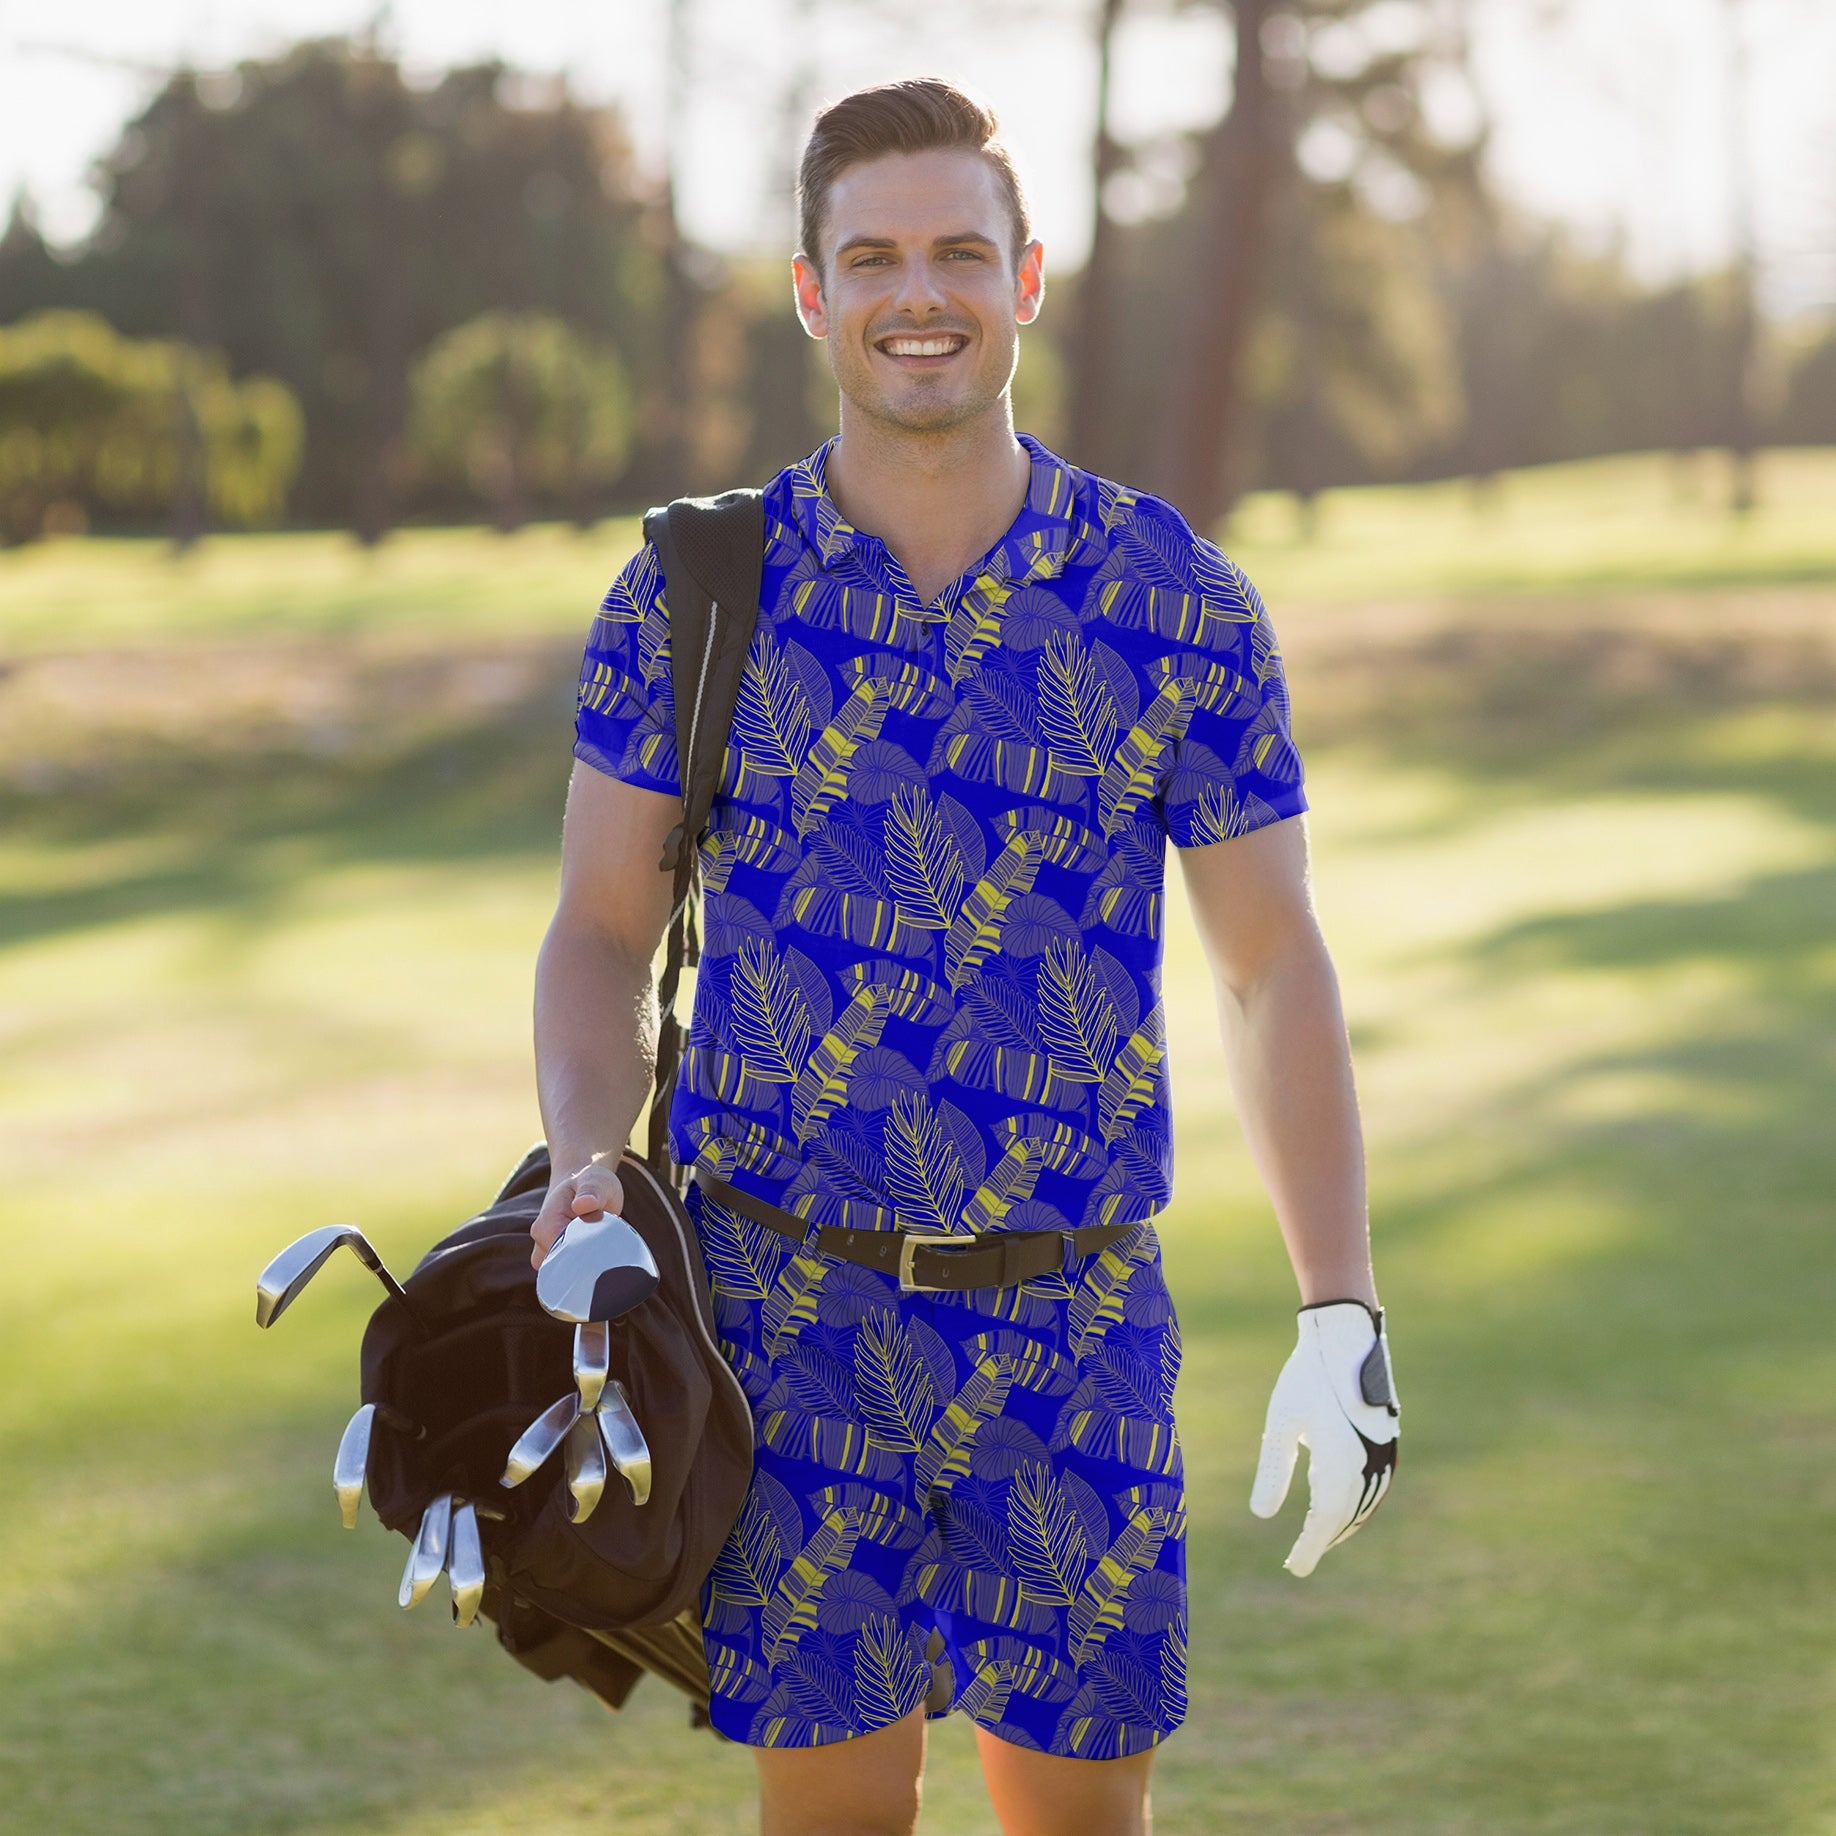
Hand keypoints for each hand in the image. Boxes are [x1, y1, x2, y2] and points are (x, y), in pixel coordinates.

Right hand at [530, 1155, 626, 1269]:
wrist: (582, 1184)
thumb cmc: (590, 1182)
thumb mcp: (596, 1181)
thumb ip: (591, 1192)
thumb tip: (583, 1205)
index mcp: (547, 1223)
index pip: (561, 1254)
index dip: (585, 1255)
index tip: (604, 1248)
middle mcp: (541, 1241)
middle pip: (562, 1268)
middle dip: (585, 1263)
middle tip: (606, 1247)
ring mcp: (546, 1251)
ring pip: (565, 1274)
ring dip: (584, 1266)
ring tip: (602, 1248)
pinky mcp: (557, 1258)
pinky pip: (569, 1273)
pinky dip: (584, 1268)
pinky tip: (598, 1255)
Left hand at [1250, 1300, 1398, 1576]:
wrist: (1344, 1338)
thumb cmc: (1306, 1377)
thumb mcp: (1281, 1422)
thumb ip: (1273, 1469)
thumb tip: (1261, 1516)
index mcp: (1341, 1462)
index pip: (1325, 1521)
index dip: (1311, 1547)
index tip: (1294, 1568)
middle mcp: (1369, 1464)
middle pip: (1345, 1517)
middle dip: (1323, 1539)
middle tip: (1300, 1559)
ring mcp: (1383, 1455)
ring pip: (1363, 1505)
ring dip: (1341, 1524)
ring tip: (1318, 1537)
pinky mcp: (1387, 1443)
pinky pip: (1374, 1487)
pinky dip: (1356, 1504)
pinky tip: (1337, 1504)